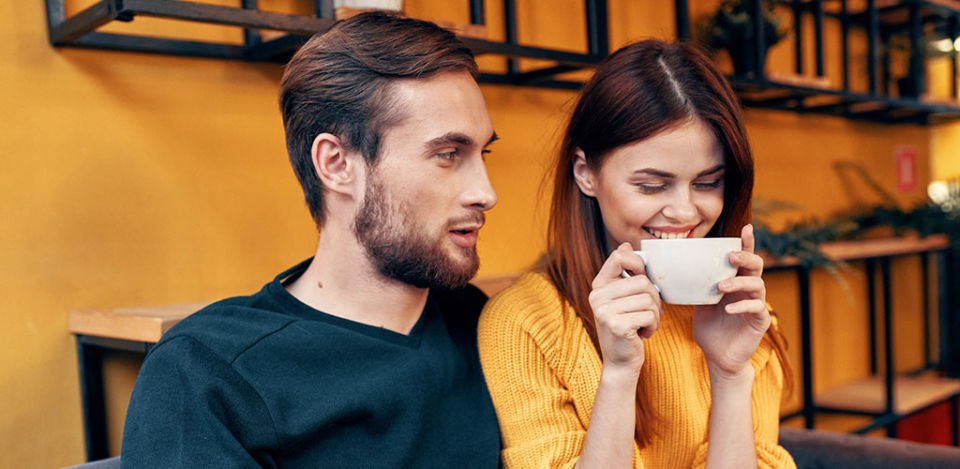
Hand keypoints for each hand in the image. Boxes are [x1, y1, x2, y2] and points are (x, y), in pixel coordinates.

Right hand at [589, 243, 662, 372]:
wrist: (620, 362)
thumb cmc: (627, 328)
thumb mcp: (623, 299)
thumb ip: (624, 275)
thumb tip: (626, 244)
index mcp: (598, 286)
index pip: (618, 257)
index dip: (638, 263)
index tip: (643, 276)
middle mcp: (597, 297)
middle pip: (642, 282)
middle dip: (654, 299)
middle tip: (649, 313)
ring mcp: (605, 311)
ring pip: (648, 299)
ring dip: (654, 315)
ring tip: (644, 325)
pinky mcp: (617, 325)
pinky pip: (649, 315)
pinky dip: (653, 327)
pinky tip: (642, 334)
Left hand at [693, 224, 770, 377]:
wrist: (717, 355)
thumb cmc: (709, 327)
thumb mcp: (698, 301)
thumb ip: (694, 285)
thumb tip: (671, 268)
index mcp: (735, 281)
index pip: (743, 258)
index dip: (746, 243)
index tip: (745, 228)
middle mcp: (748, 290)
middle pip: (756, 266)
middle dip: (745, 257)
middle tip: (730, 256)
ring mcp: (757, 304)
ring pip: (757, 285)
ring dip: (739, 282)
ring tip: (721, 286)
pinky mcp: (760, 321)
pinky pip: (756, 308)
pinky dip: (742, 305)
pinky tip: (727, 308)